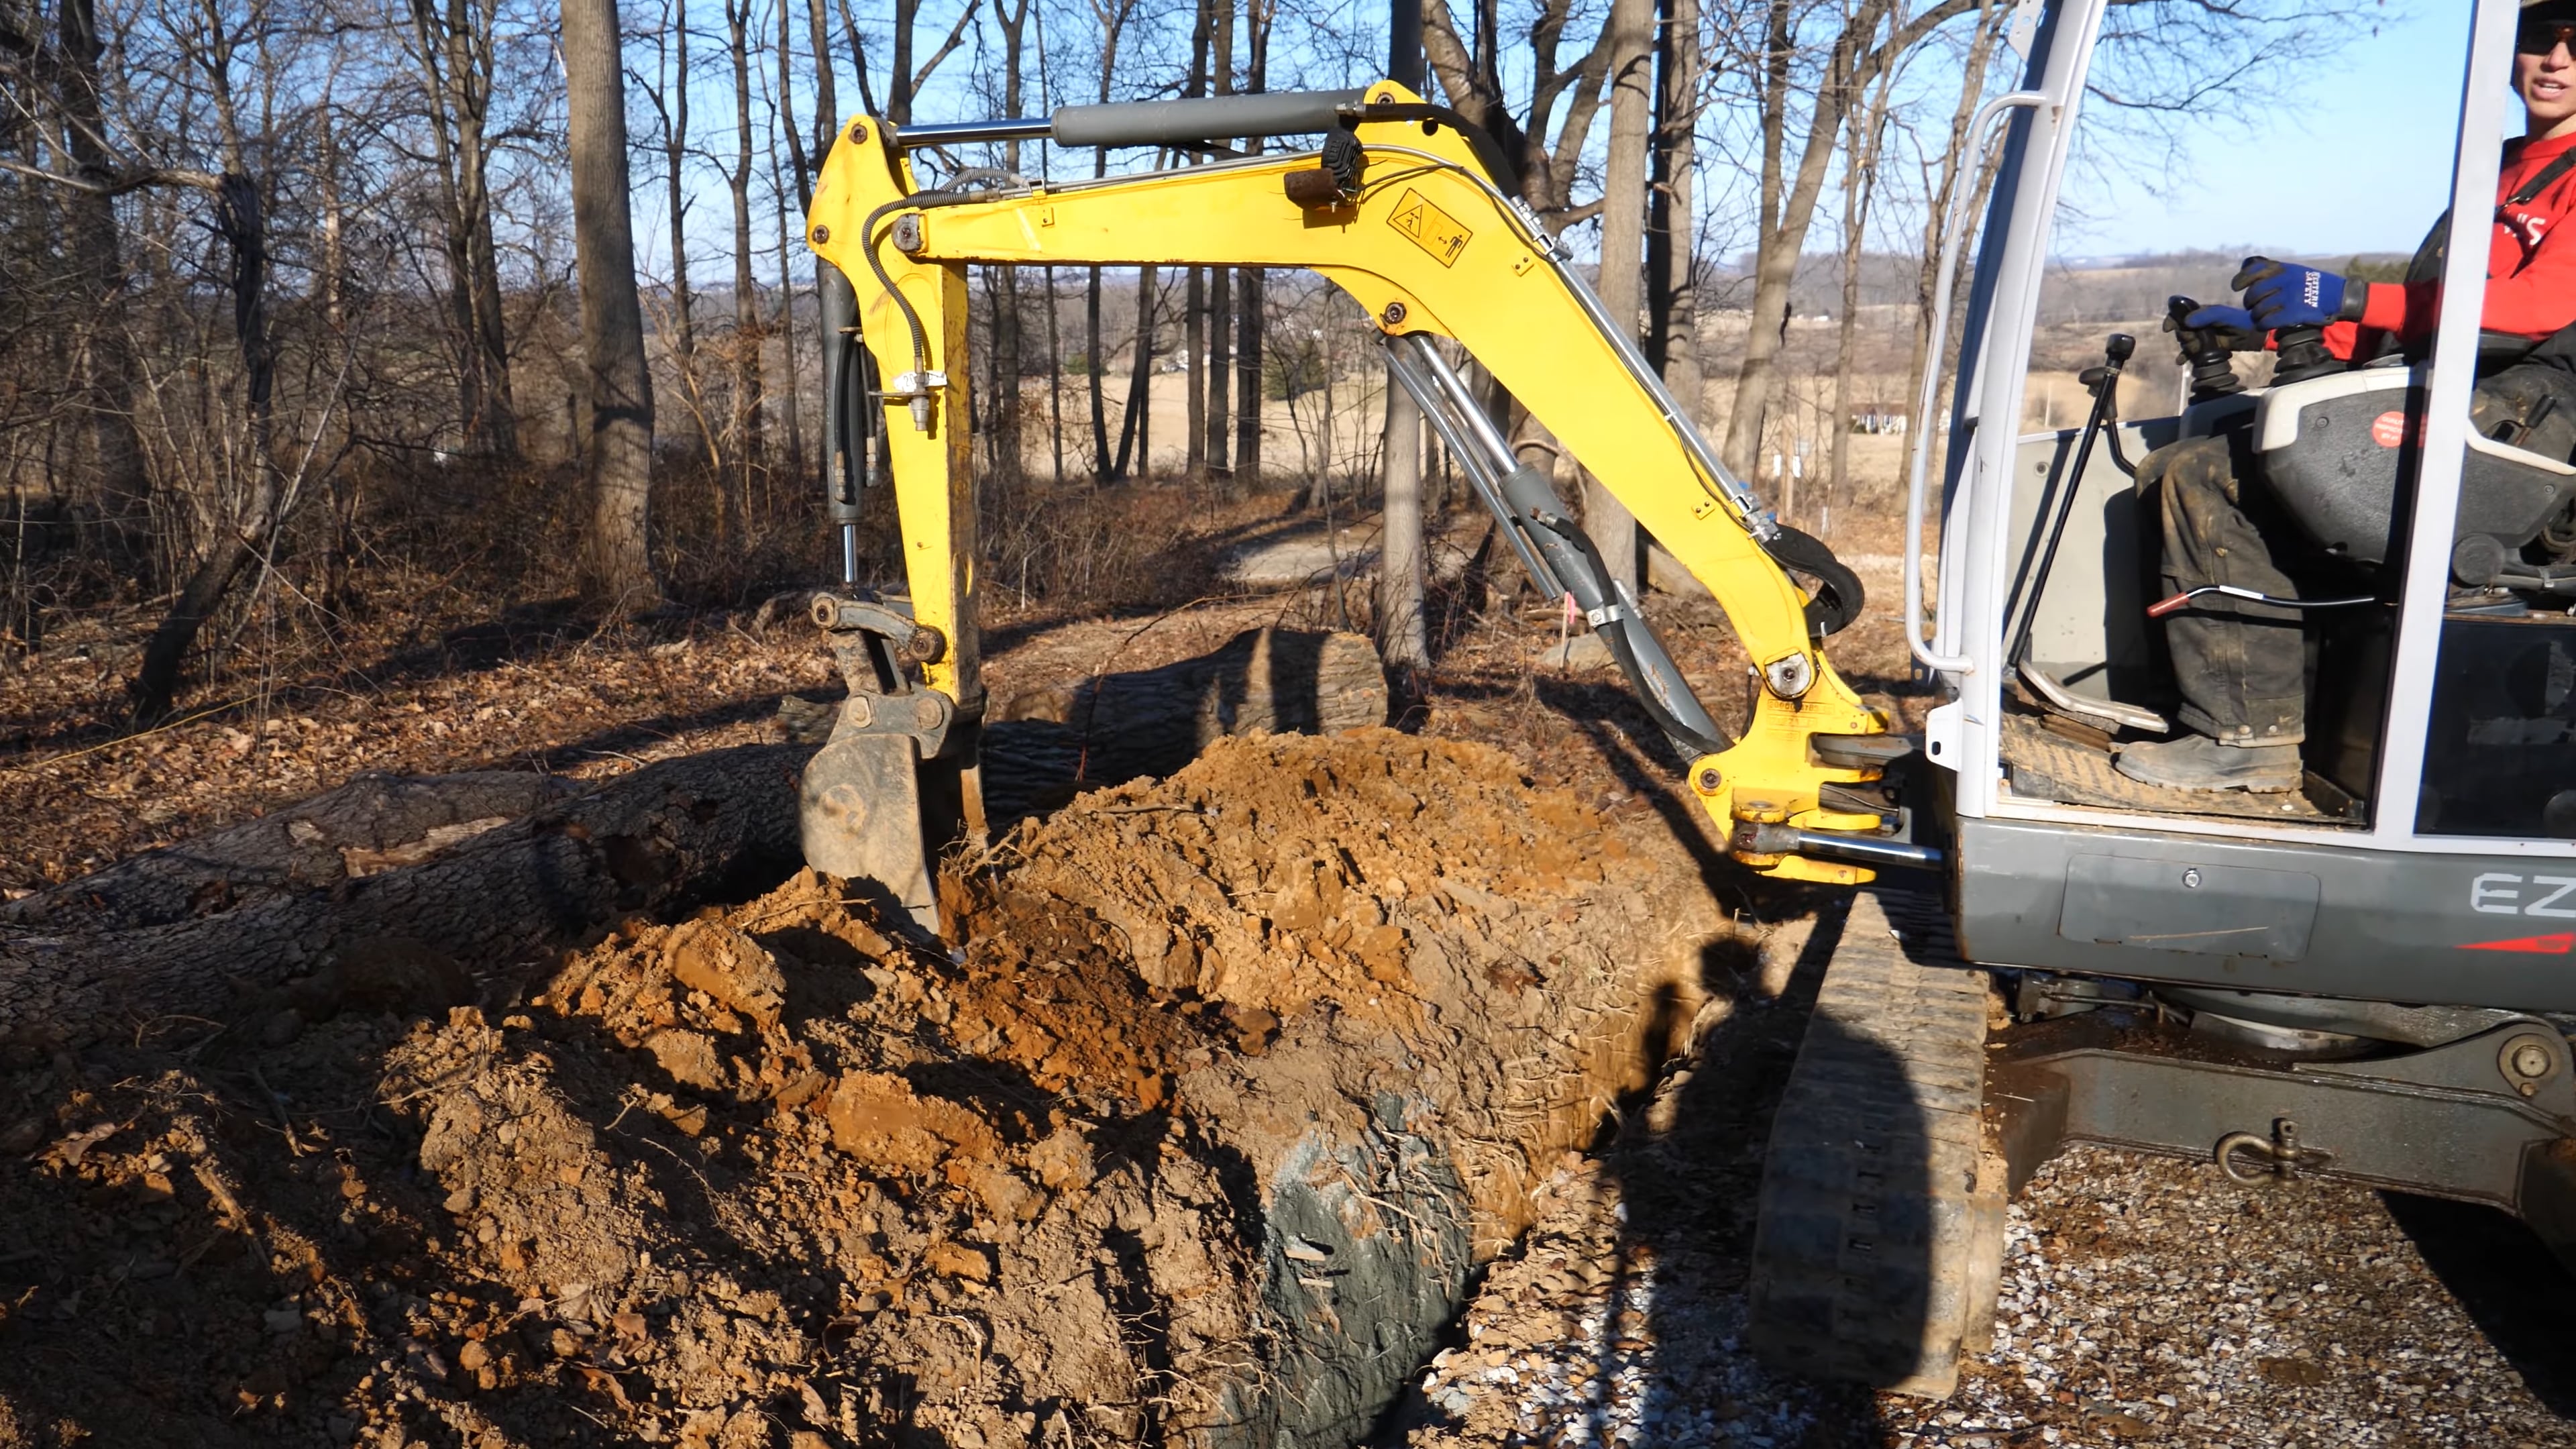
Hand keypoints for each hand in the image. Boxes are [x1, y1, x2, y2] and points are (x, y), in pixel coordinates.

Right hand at [2164, 301, 2261, 352]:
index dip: (2172, 319)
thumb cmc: (2243, 322)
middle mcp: (2201, 323)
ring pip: (2185, 342)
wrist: (2258, 337)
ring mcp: (2204, 336)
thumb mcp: (2225, 316)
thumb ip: (2207, 316)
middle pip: (2181, 329)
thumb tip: (2186, 322)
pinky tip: (2182, 362)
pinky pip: (2191, 352)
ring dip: (2185, 348)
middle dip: (2183, 336)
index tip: (2168, 329)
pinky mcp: (2207, 348)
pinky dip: (2185, 356)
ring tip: (2194, 351)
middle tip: (2193, 342)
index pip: (2181, 312)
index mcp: (2203, 312)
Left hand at [2234, 256, 2361, 329]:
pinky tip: (2265, 325)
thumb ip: (2273, 271)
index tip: (2236, 286)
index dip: (2241, 279)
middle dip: (2249, 302)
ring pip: (2258, 310)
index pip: (2254, 270)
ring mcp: (2289, 296)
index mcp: (2284, 269)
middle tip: (2253, 306)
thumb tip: (2245, 267)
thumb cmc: (2313, 285)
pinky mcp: (2293, 312)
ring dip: (2257, 316)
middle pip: (2253, 294)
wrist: (2340, 296)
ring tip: (2261, 317)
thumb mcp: (2295, 270)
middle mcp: (2285, 280)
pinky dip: (2263, 324)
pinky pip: (2267, 321)